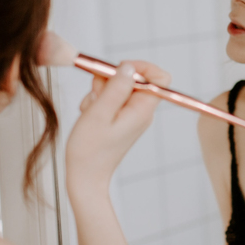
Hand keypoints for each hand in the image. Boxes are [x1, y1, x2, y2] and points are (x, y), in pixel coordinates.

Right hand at [65, 61, 169, 198]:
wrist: (85, 177)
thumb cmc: (90, 150)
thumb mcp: (100, 113)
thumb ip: (116, 88)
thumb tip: (129, 67)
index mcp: (143, 110)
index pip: (160, 77)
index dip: (141, 67)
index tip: (118, 69)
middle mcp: (141, 111)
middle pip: (134, 79)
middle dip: (111, 80)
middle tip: (96, 96)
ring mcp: (131, 116)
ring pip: (119, 88)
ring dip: (100, 92)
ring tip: (90, 111)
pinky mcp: (120, 119)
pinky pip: (111, 99)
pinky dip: (98, 102)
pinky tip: (90, 116)